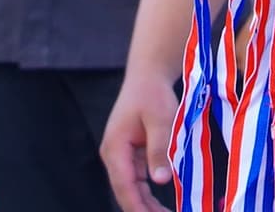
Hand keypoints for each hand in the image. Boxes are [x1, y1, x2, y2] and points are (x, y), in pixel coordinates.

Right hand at [99, 63, 182, 211]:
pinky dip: (147, 194)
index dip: (137, 206)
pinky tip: (160, 205)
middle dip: (142, 210)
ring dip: (145, 205)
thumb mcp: (160, 119)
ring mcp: (120, 156)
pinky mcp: (130, 155)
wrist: (147, 76)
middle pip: (125, 191)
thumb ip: (159, 149)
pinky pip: (136, 181)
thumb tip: (161, 181)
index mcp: (115, 147)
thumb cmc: (153, 94)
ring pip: (131, 189)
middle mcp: (113, 155)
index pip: (124, 185)